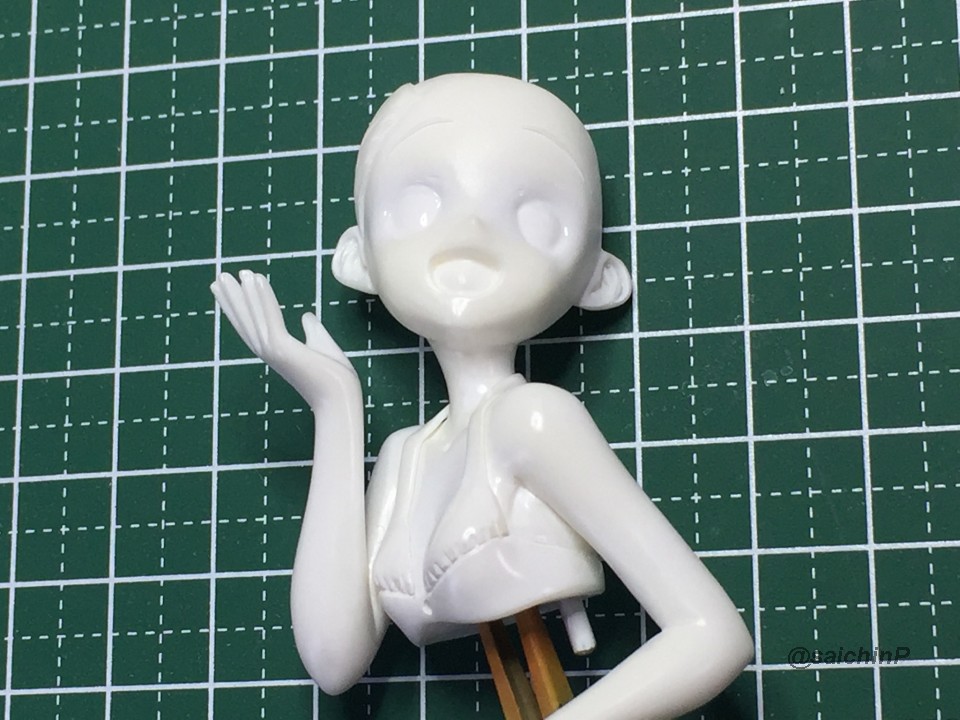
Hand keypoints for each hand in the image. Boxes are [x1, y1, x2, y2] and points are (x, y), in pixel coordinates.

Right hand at [211, 270, 357, 406]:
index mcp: (276, 351)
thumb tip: (307, 316)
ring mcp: (273, 351)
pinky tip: (257, 279)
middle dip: (231, 298)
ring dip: (240, 294)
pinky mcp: (283, 349)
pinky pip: (270, 318)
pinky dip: (262, 298)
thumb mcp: (321, 345)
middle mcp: (269, 351)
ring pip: (252, 317)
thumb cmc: (334, 378)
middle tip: (218, 276)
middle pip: (244, 321)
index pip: (252, 325)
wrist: (342, 399)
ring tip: (228, 274)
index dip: (237, 307)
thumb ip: (313, 330)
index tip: (225, 289)